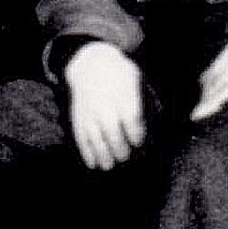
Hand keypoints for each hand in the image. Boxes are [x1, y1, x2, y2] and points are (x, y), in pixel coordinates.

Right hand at [64, 42, 146, 169]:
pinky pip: (81, 137)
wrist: (91, 63)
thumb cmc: (119, 73)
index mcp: (122, 95)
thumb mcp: (135, 78)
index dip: (136, 135)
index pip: (131, 120)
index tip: (137, 142)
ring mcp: (90, 112)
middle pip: (112, 132)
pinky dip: (86, 151)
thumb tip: (149, 122)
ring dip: (102, 154)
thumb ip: (141, 100)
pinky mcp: (78, 117)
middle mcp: (105, 105)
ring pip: (95, 137)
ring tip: (109, 165)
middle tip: (125, 156)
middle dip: (120, 149)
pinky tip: (92, 163)